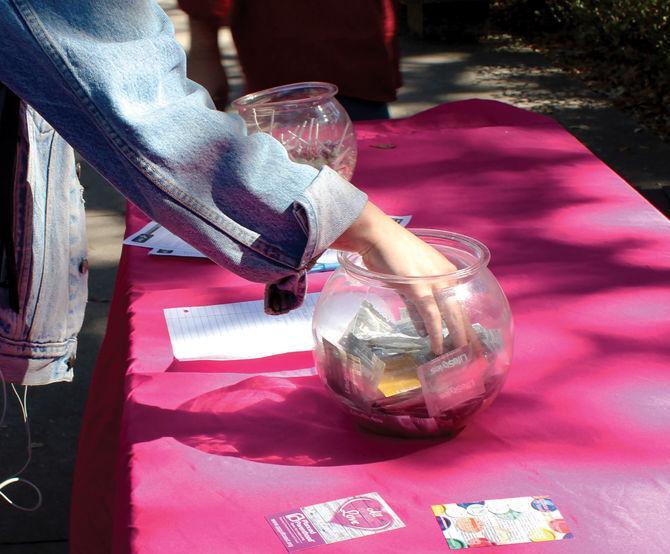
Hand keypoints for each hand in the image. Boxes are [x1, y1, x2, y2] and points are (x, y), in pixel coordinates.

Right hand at [332, 202, 469, 354]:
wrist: (378, 236)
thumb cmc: (391, 255)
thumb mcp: (410, 280)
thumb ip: (418, 303)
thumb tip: (424, 329)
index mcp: (447, 273)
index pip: (460, 304)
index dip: (465, 325)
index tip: (472, 342)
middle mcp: (445, 277)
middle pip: (460, 312)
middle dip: (469, 335)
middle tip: (476, 354)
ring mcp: (433, 282)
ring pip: (451, 315)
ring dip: (456, 337)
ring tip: (461, 355)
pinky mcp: (419, 288)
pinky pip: (432, 316)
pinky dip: (435, 333)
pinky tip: (437, 347)